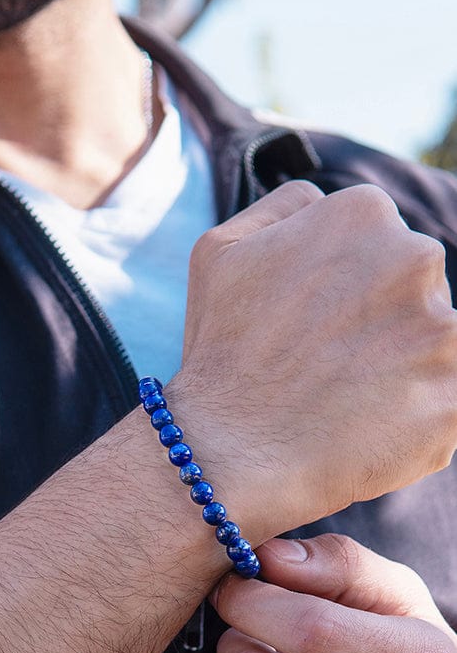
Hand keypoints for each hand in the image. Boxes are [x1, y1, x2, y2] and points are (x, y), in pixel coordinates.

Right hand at [172, 181, 456, 540]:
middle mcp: (415, 257)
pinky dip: (415, 417)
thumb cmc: (219, 353)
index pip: (378, 245)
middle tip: (325, 369)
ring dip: (399, 370)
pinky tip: (367, 431)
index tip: (312, 329)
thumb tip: (323, 201)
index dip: (343, 291)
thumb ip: (283, 207)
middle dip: (378, 325)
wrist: (228, 451)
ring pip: (432, 345)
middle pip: (412, 289)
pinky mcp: (456, 397)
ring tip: (343, 404)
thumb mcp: (219, 250)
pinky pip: (446, 402)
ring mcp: (441, 329)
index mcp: (362, 214)